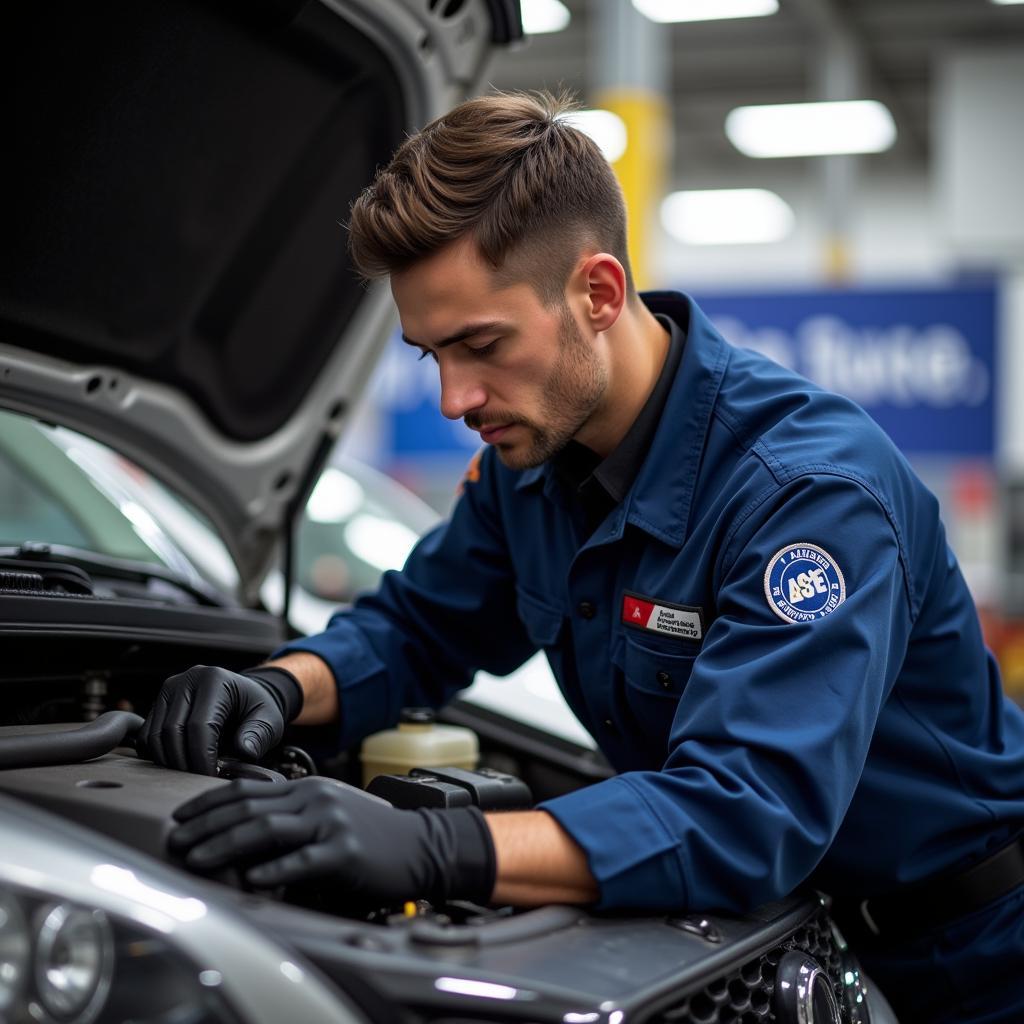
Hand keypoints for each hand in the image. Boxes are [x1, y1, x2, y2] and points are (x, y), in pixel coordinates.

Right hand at [136, 665, 302, 774]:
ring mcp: (169, 689)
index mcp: (215, 680)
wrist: (243, 695)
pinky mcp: (158, 703)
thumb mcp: (269, 719)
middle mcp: (187, 679)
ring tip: (191, 773)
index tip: (211, 776)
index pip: (200, 726)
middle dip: (185, 763)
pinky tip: (180, 763)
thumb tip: (245, 751)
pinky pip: (147, 736)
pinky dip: (159, 755)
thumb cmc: (255, 708)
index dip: (203, 757)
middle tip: (199, 779)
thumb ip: (259, 734)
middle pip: (173, 731)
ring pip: (155, 735)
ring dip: (170, 762)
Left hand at [168, 777, 495, 905]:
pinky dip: (274, 869)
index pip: (245, 788)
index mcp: (306, 787)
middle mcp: (314, 798)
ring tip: (197, 857)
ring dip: (225, 844)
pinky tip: (253, 878)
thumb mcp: (327, 810)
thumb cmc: (370, 833)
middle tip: (175, 841)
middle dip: (205, 825)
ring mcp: (329, 822)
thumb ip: (290, 813)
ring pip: (266, 828)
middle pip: (248, 806)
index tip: (179, 819)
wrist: (420, 844)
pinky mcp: (344, 851)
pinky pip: (302, 860)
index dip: (207, 802)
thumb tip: (242, 825)